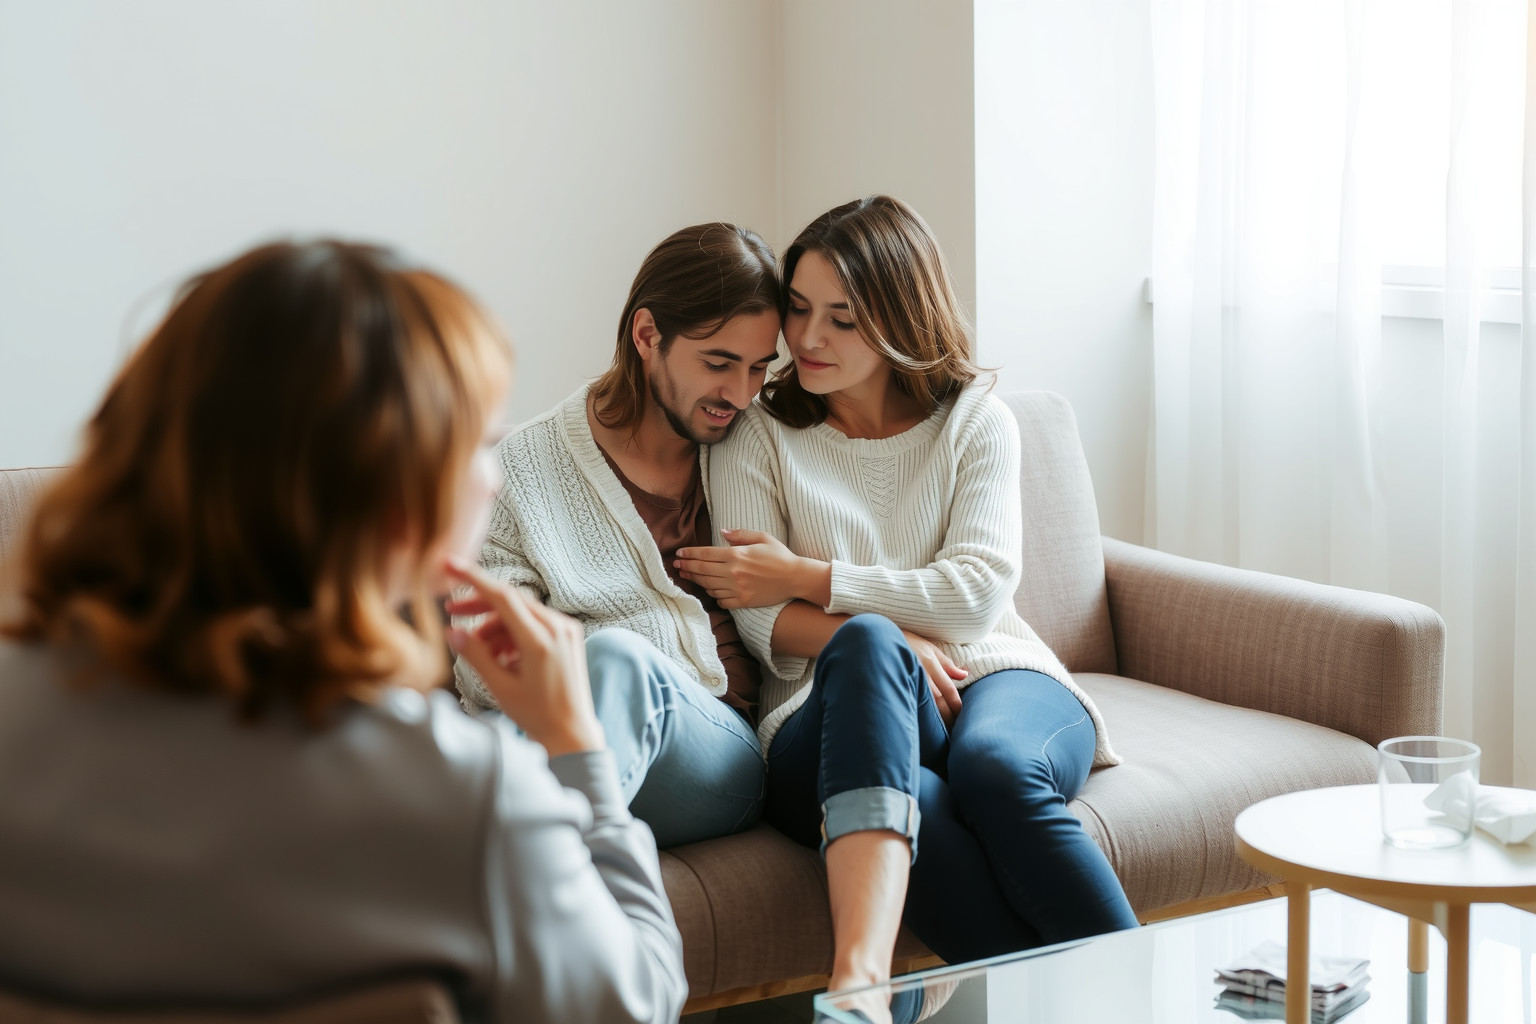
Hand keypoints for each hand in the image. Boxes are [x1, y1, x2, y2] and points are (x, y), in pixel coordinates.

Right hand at [443, 558, 604, 757]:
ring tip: (479, 649)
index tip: (450, 565)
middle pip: (511, 600)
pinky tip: (501, 654)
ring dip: (495, 623)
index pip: (502, 596)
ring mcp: (566, 630)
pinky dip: (513, 632)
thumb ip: (476, 655)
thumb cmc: (537, 716)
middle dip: (480, 605)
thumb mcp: (500, 687)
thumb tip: (452, 631)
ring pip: (521, 612)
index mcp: (540, 641)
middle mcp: (558, 628)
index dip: (473, 578)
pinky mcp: (569, 636)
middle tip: (452, 611)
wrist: (572, 733)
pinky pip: (535, 622)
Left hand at [674, 529, 826, 609]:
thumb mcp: (762, 538)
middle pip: (702, 570)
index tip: (680, 553)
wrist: (795, 578)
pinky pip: (721, 600)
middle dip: (686, 567)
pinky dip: (713, 596)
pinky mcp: (742, 601)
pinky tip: (711, 591)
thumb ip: (741, 534)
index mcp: (736, 555)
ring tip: (687, 576)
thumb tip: (722, 531)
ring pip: (708, 586)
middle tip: (676, 565)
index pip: (705, 554)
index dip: (690, 553)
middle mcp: (733, 572)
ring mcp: (737, 589)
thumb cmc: (780, 556)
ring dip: (696, 581)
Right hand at [901, 629, 966, 727]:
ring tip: (941, 733)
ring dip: (935, 721)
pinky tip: (923, 726)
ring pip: (925, 707)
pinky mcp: (896, 686)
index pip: (948, 690)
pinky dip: (919, 717)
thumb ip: (947, 664)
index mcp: (929, 663)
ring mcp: (906, 681)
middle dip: (948, 718)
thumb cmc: (907, 642)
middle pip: (938, 703)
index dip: (956, 705)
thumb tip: (964, 676)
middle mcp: (919, 674)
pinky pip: (911, 705)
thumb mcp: (929, 648)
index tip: (961, 716)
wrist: (878, 641)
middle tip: (955, 729)